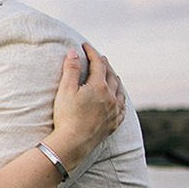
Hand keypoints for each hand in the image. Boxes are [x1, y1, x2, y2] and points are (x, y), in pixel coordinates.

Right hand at [47, 43, 125, 169]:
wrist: (74, 142)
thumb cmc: (67, 116)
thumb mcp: (65, 90)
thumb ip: (71, 69)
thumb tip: (74, 52)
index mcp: (99, 86)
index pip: (98, 64)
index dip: (91, 53)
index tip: (85, 45)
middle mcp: (111, 97)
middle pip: (111, 75)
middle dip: (105, 64)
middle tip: (99, 58)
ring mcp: (115, 111)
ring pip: (120, 90)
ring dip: (115, 79)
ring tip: (112, 75)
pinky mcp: (114, 123)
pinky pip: (123, 107)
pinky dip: (121, 98)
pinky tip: (119, 98)